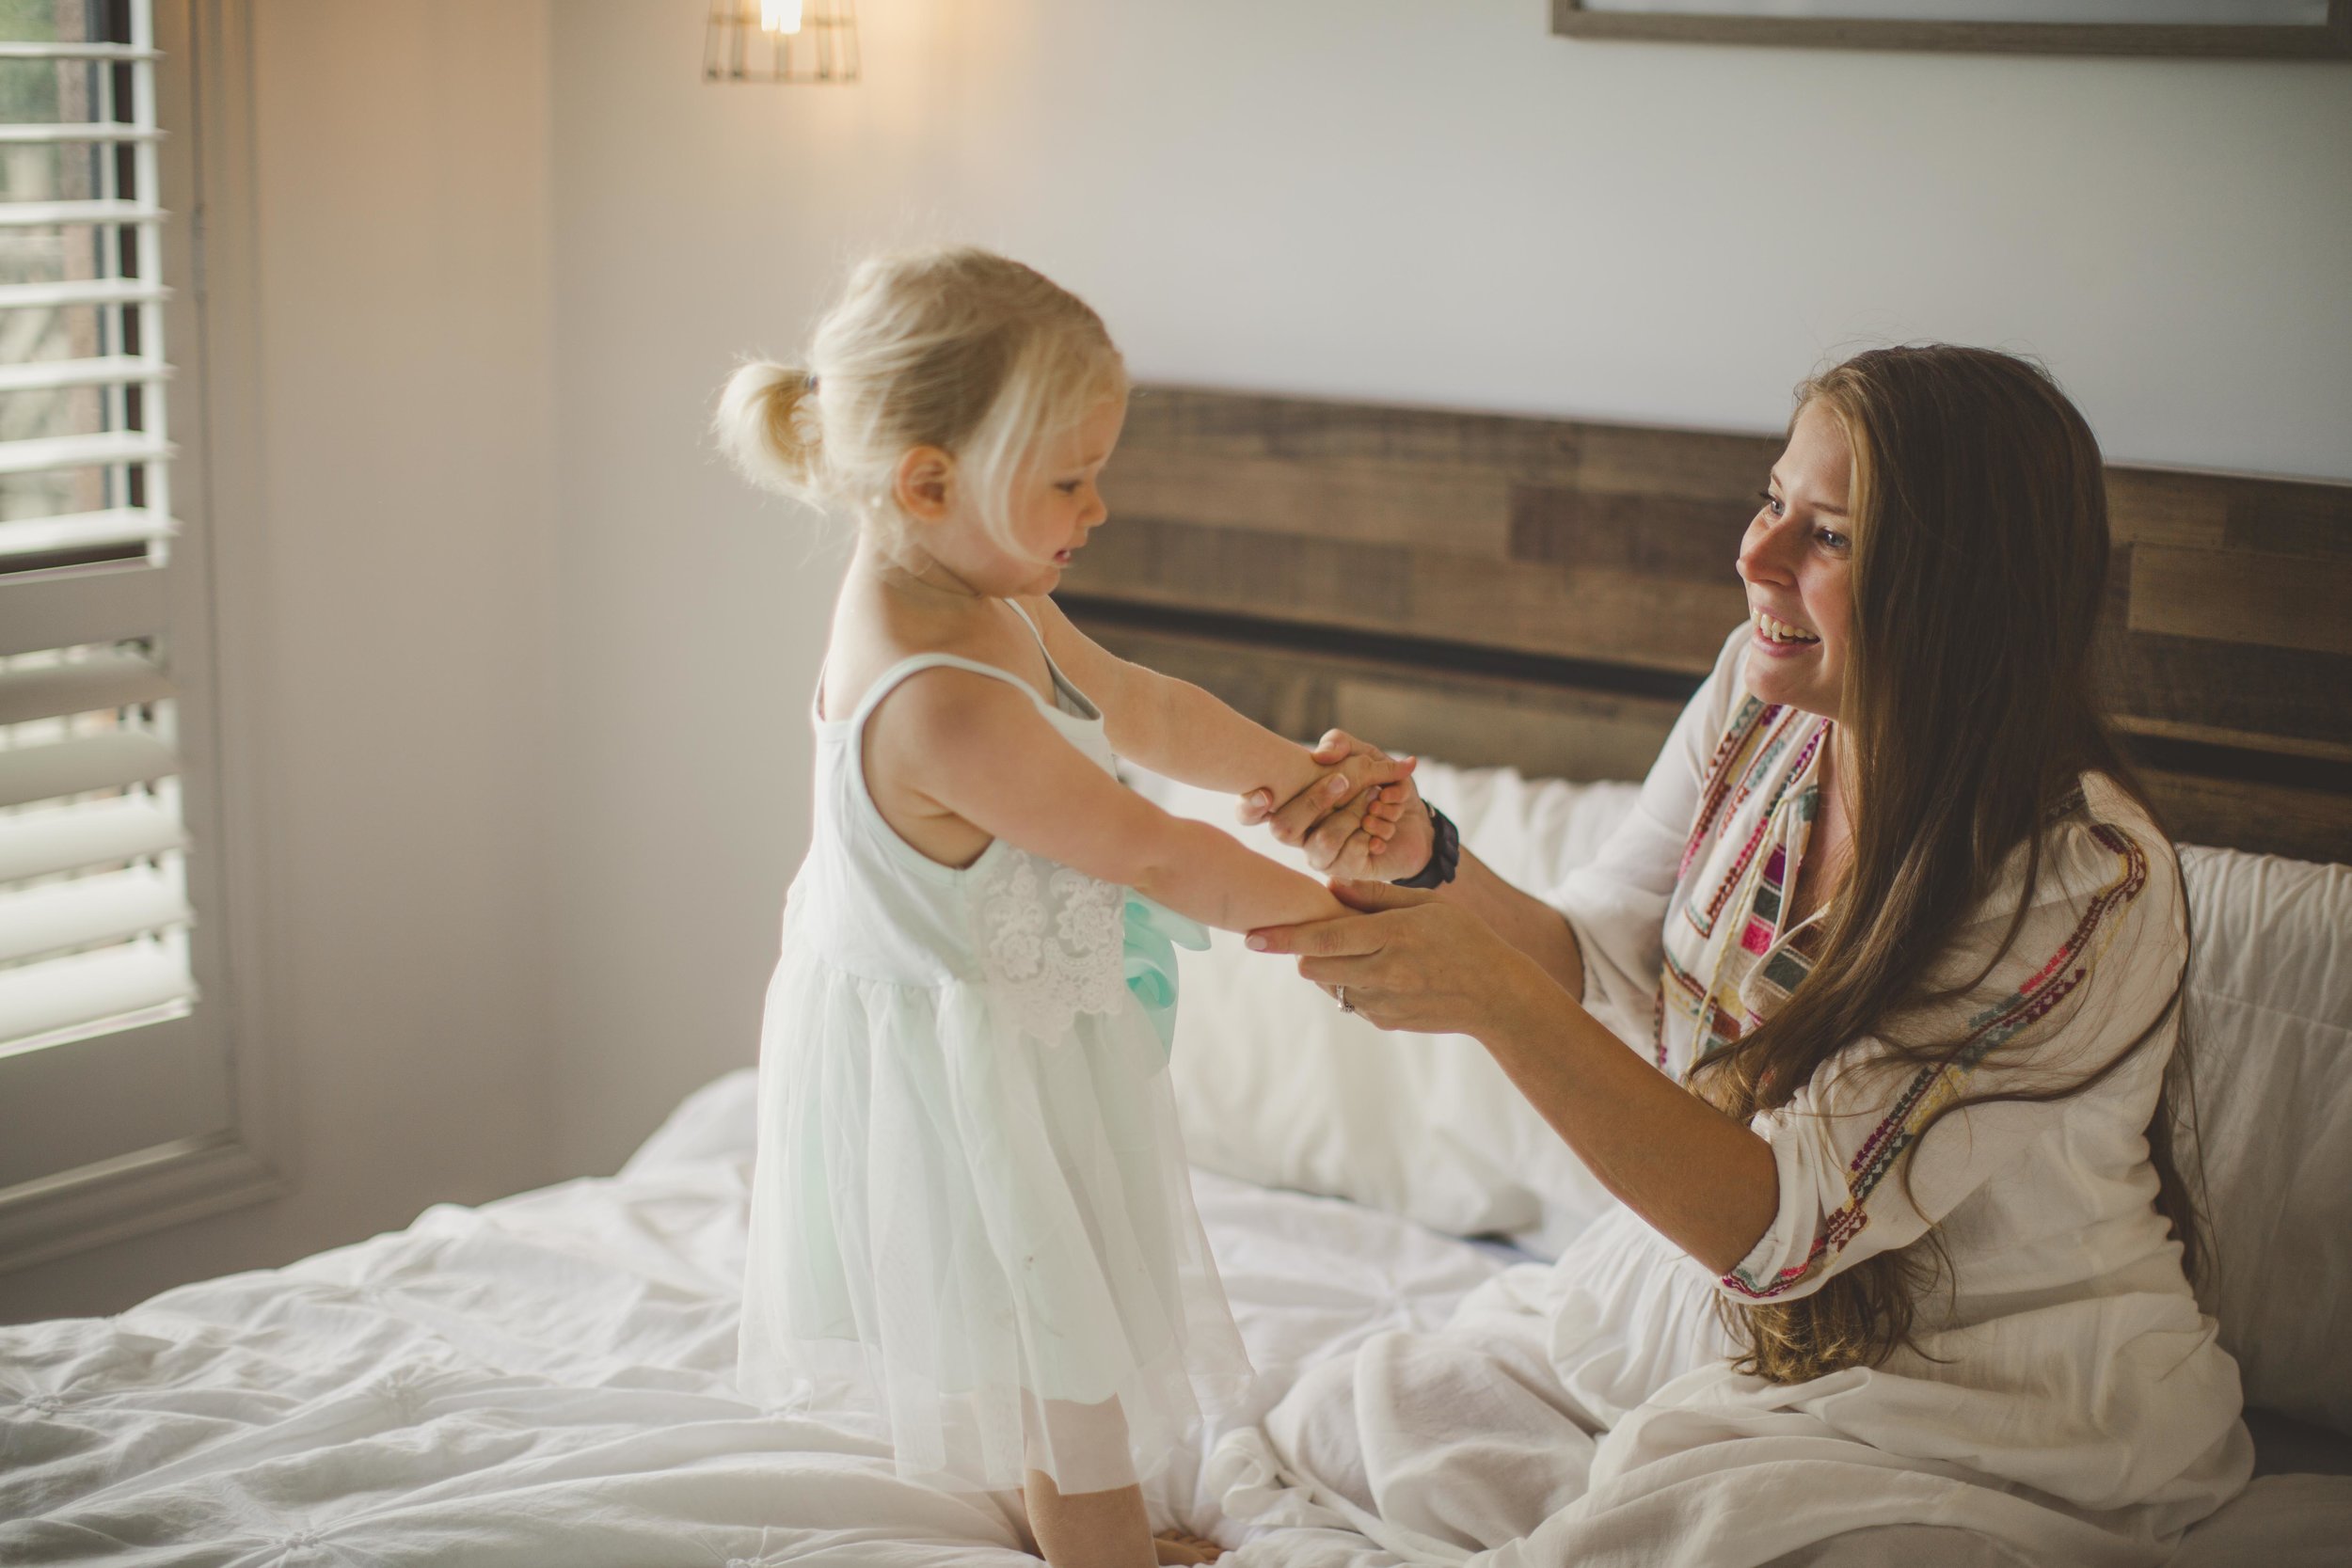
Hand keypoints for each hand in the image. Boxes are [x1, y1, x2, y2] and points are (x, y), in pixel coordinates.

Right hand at [1237, 730, 1434, 881]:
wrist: (1416, 818)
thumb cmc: (1379, 785)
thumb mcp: (1364, 755)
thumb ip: (1341, 745)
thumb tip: (1324, 754)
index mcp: (1291, 803)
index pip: (1248, 813)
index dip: (1249, 807)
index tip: (1265, 793)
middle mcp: (1299, 833)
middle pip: (1283, 828)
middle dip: (1315, 799)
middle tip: (1344, 780)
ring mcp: (1319, 855)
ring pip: (1320, 842)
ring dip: (1352, 815)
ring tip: (1375, 801)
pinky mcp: (1345, 871)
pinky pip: (1348, 857)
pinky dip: (1372, 833)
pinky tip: (1384, 827)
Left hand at [1245, 878, 1540, 1036]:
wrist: (1495, 995)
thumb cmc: (1464, 938)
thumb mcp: (1426, 905)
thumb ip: (1374, 896)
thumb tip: (1329, 886)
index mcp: (1394, 936)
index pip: (1324, 938)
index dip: (1284, 938)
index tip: (1252, 936)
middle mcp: (1385, 972)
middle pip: (1314, 967)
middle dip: (1303, 952)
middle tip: (1313, 937)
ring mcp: (1384, 1003)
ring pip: (1329, 985)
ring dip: (1328, 969)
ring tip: (1359, 953)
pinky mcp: (1386, 1022)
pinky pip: (1350, 1002)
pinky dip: (1351, 986)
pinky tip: (1380, 974)